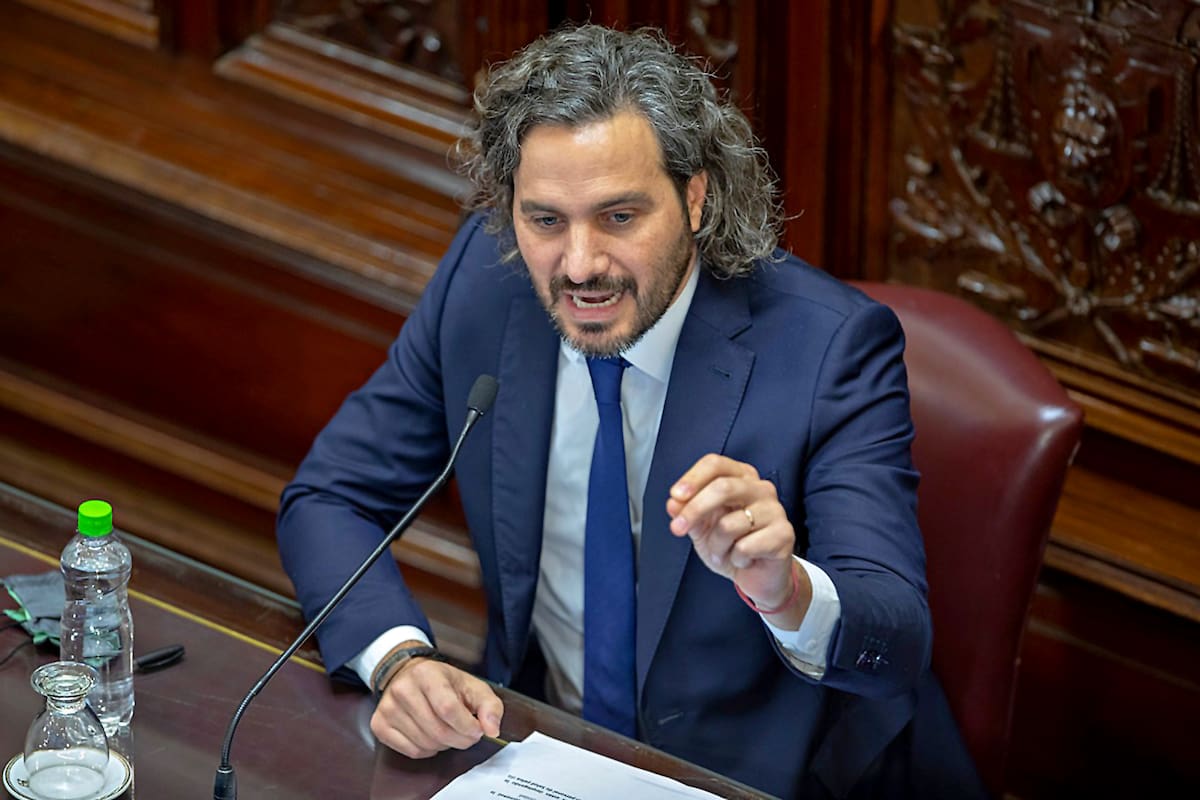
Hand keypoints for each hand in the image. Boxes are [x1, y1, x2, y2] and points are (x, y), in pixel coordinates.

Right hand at [370, 655, 502, 757]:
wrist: (410, 675)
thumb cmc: (445, 683)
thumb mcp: (473, 686)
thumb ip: (490, 706)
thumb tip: (492, 729)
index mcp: (427, 674)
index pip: (448, 709)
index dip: (466, 726)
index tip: (477, 730)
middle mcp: (403, 689)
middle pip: (437, 730)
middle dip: (459, 739)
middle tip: (465, 734)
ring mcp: (387, 707)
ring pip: (425, 743)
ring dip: (443, 745)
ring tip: (447, 730)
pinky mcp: (379, 724)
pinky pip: (410, 751)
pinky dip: (426, 750)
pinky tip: (430, 735)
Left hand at [666, 454, 809, 627]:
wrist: (759, 576)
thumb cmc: (732, 546)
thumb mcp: (701, 528)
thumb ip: (686, 512)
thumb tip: (673, 503)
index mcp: (741, 478)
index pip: (716, 464)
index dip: (692, 478)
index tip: (675, 496)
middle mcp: (760, 489)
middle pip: (723, 488)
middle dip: (695, 510)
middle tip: (677, 529)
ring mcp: (775, 510)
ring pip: (730, 524)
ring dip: (716, 546)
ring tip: (723, 553)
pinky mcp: (784, 534)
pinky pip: (745, 547)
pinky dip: (735, 559)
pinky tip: (743, 560)